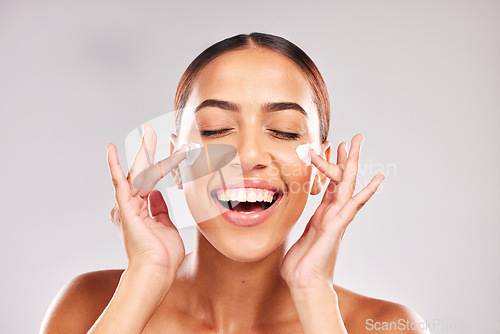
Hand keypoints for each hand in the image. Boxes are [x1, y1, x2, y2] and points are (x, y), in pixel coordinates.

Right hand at [107, 125, 187, 276]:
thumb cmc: (163, 255)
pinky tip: (110, 150)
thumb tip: (157, 195)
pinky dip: (114, 166)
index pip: (153, 180)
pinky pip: (119, 183)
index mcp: (143, 209)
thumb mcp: (166, 226)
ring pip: (138, 173)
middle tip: (150, 130)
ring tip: (148, 131)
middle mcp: (133, 205)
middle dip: (148, 150)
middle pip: (143, 171)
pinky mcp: (125, 208)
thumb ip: (160, 210)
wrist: (156, 271)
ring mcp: (128, 206)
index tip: (171, 150)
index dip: (162, 164)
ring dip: (144, 152)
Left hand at [280, 134, 384, 290]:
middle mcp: (333, 214)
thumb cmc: (300, 264)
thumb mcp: (297, 236)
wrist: (305, 284)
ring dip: (352, 163)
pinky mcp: (336, 226)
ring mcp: (337, 219)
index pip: (331, 184)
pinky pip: (353, 205)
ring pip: (347, 185)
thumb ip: (299, 224)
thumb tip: (289, 218)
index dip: (332, 165)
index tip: (333, 147)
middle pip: (343, 179)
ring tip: (357, 142)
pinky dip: (366, 191)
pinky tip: (377, 179)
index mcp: (323, 214)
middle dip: (348, 157)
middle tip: (355, 137)